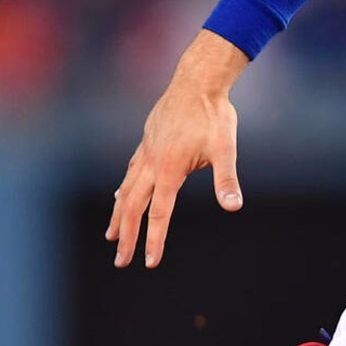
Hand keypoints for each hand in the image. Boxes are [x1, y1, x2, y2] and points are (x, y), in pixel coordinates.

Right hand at [107, 30, 249, 268]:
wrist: (197, 82)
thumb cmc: (214, 115)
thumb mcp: (226, 149)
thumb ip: (227, 180)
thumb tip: (234, 206)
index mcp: (170, 169)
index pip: (159, 213)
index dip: (154, 239)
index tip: (149, 263)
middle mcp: (152, 163)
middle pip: (133, 207)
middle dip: (126, 236)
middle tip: (121, 262)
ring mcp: (146, 152)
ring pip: (125, 190)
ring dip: (118, 216)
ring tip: (111, 237)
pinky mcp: (146, 143)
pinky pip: (130, 172)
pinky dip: (122, 190)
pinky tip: (119, 197)